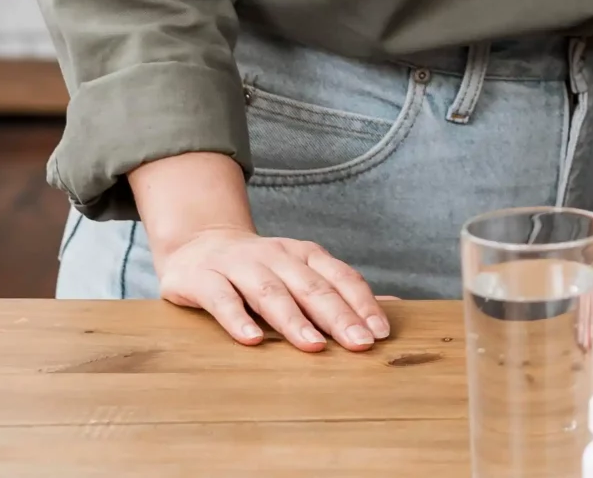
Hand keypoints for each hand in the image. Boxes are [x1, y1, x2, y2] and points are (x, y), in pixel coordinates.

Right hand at [152, 223, 387, 352]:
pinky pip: (222, 299)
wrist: (198, 244)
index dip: (362, 304)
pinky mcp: (203, 279)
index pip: (341, 278)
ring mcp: (239, 265)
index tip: (380, 333)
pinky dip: (238, 319)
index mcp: (305, 255)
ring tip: (313, 346)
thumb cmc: (260, 269)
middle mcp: (276, 256)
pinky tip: (253, 340)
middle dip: (339, 316)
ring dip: (294, 320)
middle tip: (359, 344)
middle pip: (312, 287)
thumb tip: (395, 305)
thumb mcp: (301, 272)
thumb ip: (340, 291)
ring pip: (271, 292)